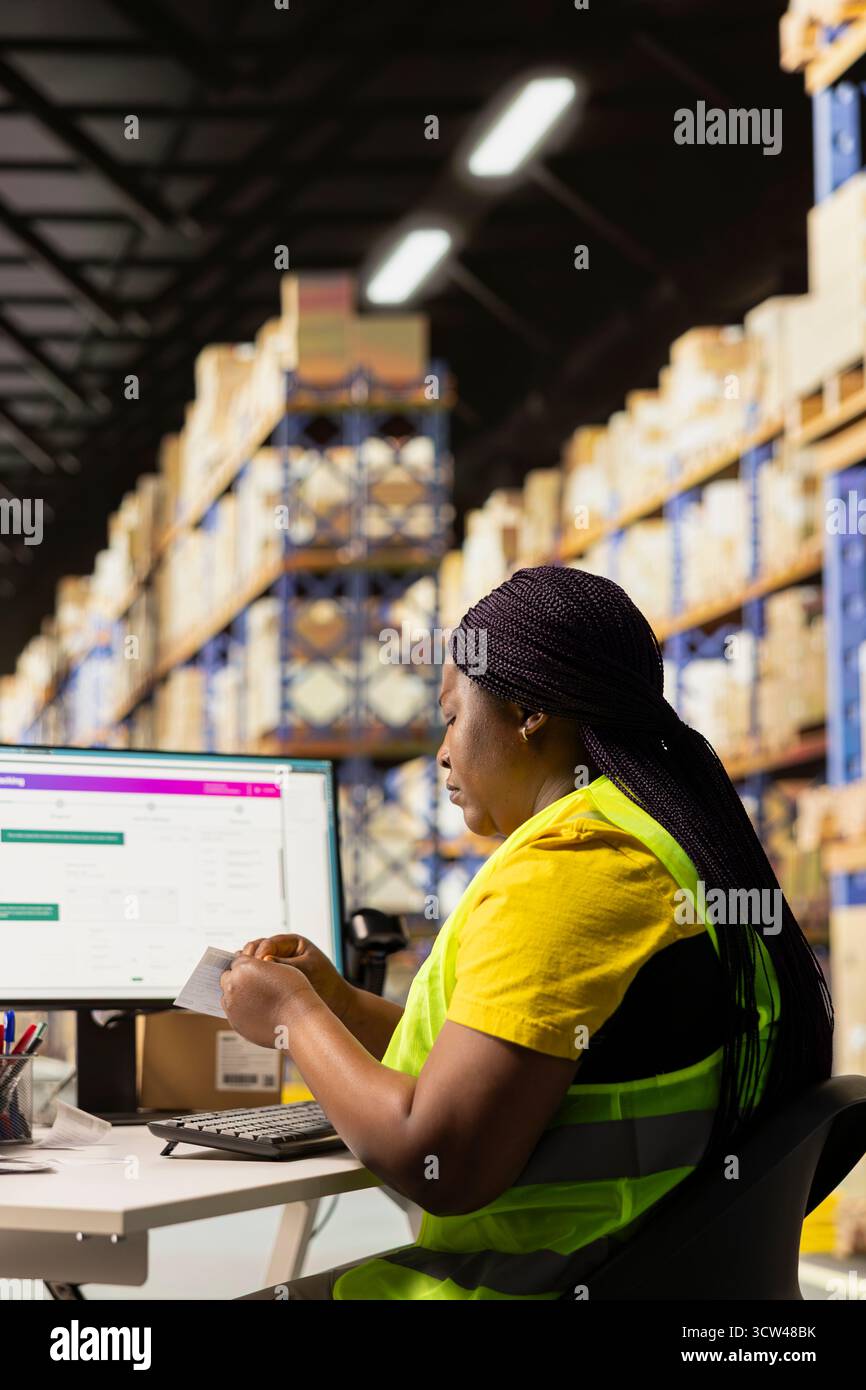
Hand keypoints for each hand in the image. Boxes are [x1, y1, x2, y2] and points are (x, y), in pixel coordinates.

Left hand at [220, 955, 314, 1049]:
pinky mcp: (235, 1023)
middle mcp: (233, 985)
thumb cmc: (293, 992)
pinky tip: (257, 1010)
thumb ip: (258, 966)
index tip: (254, 969)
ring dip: (237, 994)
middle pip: (227, 977)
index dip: (247, 964)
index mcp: (244, 967)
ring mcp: (232, 1006)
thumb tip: (249, 971)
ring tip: (256, 998)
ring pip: (227, 996)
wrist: (298, 1019)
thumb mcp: (278, 967)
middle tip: (254, 983)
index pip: (237, 960)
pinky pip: (233, 1012)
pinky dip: (241, 1010)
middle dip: (238, 978)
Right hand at [240, 934, 354, 1022]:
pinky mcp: (272, 983)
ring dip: (248, 971)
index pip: (269, 943)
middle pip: (257, 951)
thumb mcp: (308, 969)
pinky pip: (258, 979)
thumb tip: (264, 960)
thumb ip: (287, 964)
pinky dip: (251, 982)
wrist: (335, 1003)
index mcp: (292, 944)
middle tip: (244, 971)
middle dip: (249, 960)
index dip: (260, 952)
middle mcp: (281, 953)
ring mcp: (275, 968)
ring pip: (254, 966)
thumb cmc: (327, 982)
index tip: (258, 963)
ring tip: (243, 981)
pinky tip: (246, 991)